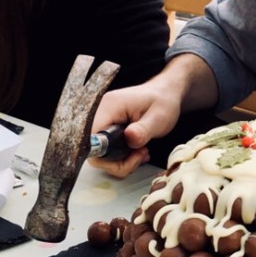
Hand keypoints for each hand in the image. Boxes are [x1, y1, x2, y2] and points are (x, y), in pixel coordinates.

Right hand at [89, 54, 217, 177]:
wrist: (164, 95)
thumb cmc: (162, 102)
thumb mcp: (158, 118)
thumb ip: (143, 130)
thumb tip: (130, 138)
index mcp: (109, 107)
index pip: (91, 137)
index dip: (106, 153)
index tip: (131, 153)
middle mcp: (99, 114)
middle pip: (93, 151)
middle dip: (117, 161)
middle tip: (140, 155)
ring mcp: (102, 122)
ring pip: (100, 155)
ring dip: (122, 161)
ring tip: (142, 152)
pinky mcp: (107, 130)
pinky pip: (107, 151)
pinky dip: (121, 157)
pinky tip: (137, 151)